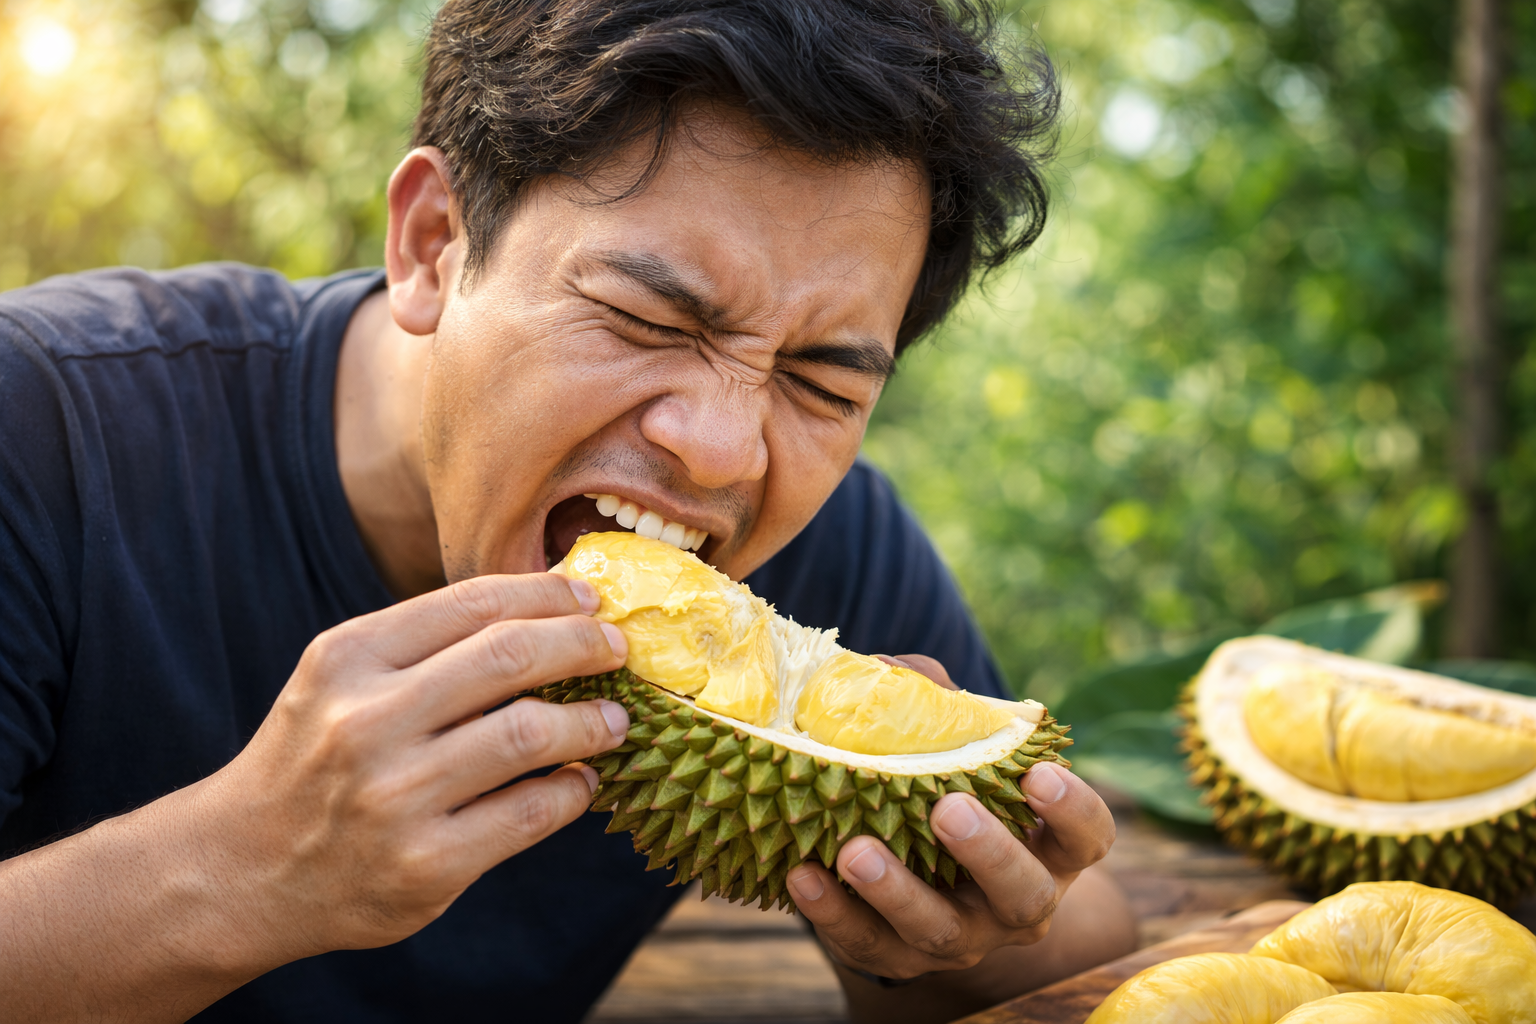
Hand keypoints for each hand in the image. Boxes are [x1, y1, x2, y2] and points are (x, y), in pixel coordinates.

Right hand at [190, 572, 630, 961]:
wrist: (239, 868)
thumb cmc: (313, 757)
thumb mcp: (341, 680)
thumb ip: (426, 646)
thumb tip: (548, 611)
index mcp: (348, 658)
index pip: (472, 603)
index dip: (546, 595)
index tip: (589, 599)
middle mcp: (366, 721)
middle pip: (511, 656)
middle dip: (583, 644)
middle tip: (617, 647)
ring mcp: (396, 796)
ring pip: (531, 735)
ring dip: (592, 722)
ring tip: (613, 719)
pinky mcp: (425, 864)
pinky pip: (530, 812)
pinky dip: (572, 791)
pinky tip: (579, 782)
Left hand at [784, 656, 1114, 979]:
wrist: (917, 880)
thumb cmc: (946, 792)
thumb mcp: (957, 754)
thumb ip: (936, 707)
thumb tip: (884, 668)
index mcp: (1047, 848)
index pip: (1087, 838)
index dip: (1074, 811)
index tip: (1039, 773)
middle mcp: (1017, 902)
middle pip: (1024, 895)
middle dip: (988, 855)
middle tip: (948, 810)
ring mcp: (963, 938)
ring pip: (941, 931)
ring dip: (897, 892)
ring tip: (856, 851)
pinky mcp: (902, 960)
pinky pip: (870, 947)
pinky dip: (834, 914)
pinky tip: (802, 876)